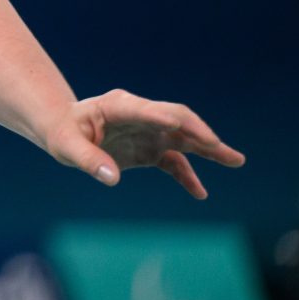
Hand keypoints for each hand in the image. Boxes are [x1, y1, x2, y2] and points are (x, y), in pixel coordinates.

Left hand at [44, 89, 244, 197]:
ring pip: (184, 138)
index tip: (179, 125)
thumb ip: (88, 160)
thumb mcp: (65, 146)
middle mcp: (139, 115)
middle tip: (218, 147)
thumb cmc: (62, 134)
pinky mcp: (151, 149)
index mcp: (116, 106)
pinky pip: (174, 162)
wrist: (64, 132)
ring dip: (208, 149)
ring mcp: (149, 131)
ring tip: (236, 160)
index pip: (144, 109)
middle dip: (197, 132)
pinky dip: (187, 175)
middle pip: (175, 119)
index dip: (162, 116)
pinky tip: (200, 192)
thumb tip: (112, 179)